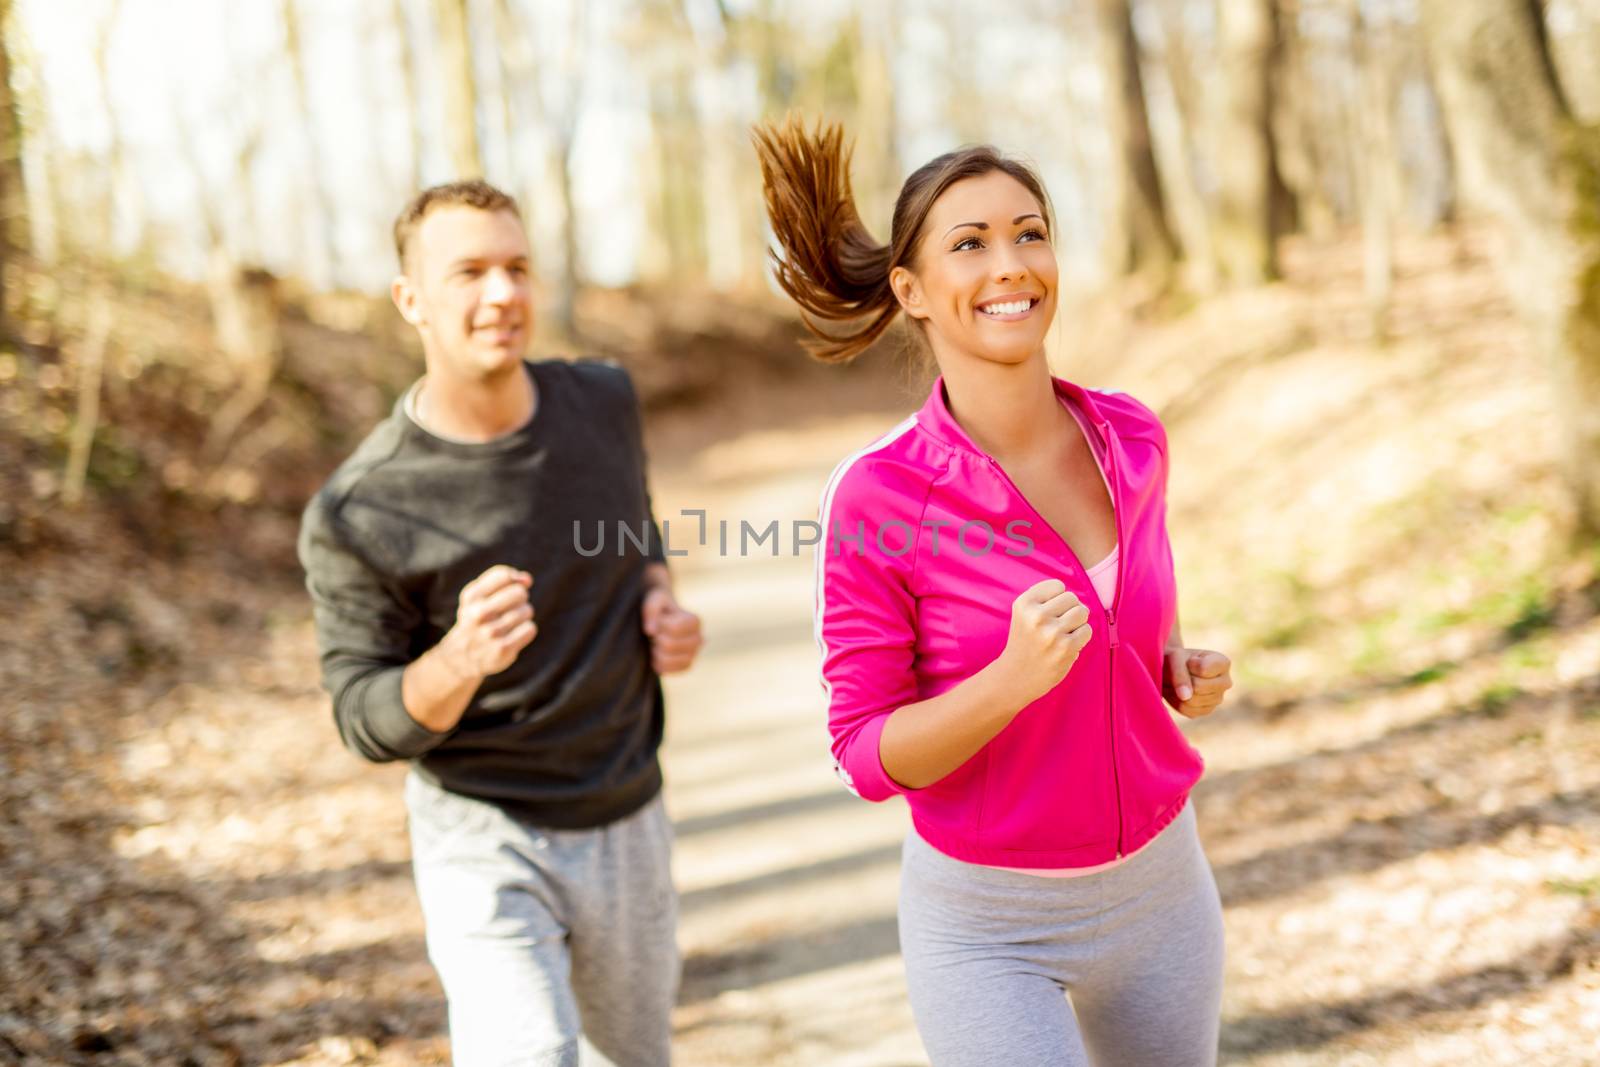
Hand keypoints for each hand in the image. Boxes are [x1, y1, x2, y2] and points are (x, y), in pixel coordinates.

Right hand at [438, 565, 535, 681]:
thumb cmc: (478, 618)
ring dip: (523, 616)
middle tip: (510, 608)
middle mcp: (478, 614)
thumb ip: (503, 579)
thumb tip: (527, 579)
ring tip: (509, 623)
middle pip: (519, 592)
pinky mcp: (503, 648)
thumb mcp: (480, 595)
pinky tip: (513, 636)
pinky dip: (526, 631)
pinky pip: (529, 629)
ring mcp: (490, 632)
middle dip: (520, 599)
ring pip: (527, 610)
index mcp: (472, 597)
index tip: (508, 590)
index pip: (504, 576)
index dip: (513, 581)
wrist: (463, 656)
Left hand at [642, 587, 701, 673]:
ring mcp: (693, 655)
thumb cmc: (661, 608)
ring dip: (656, 652)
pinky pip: (667, 670)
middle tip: (657, 634)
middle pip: (669, 645)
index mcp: (695, 621)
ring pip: (667, 660)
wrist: (665, 619)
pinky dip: (657, 663)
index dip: (661, 625)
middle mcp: (699, 639)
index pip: (674, 628)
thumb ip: (652, 610)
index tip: (660, 620)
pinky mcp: (685, 666)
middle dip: (657, 639)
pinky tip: (657, 654)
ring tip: (657, 644)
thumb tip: (651, 631)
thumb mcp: (655, 599)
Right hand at [994, 579, 1093, 707]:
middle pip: (1072, 598)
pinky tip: (1068, 645)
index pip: (1057, 585)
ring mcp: (1052, 632)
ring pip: (1082, 612)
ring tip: (1064, 633)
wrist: (1016, 676)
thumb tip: (1079, 602)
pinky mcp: (1066, 648)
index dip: (1057, 599)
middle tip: (1057, 625)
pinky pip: (1087, 630)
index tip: (1047, 613)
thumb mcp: (1024, 614)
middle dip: (1069, 610)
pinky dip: (1081, 637)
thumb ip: (1046, 598)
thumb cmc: (1026, 641)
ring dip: (1077, 622)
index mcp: (1024, 603)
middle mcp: (1036, 616)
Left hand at [1164, 647, 1231, 717]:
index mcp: (1223, 663)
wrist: (1173, 671)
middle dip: (1184, 680)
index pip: (1203, 669)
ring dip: (1179, 691)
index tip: (1189, 661)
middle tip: (1184, 673)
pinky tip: (1181, 693)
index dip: (1189, 664)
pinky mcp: (1207, 710)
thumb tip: (1185, 697)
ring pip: (1191, 700)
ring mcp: (1218, 699)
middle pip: (1198, 687)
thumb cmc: (1178, 659)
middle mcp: (1226, 682)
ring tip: (1182, 683)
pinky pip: (1187, 710)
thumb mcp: (1176, 657)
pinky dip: (1178, 702)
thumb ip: (1179, 673)